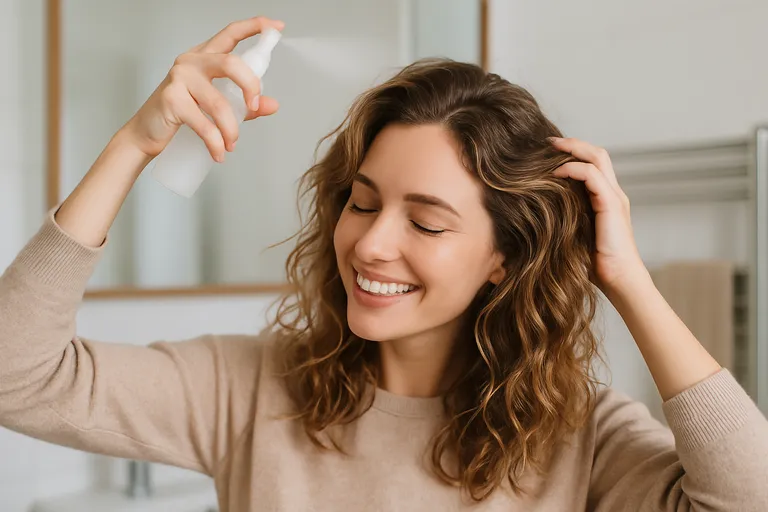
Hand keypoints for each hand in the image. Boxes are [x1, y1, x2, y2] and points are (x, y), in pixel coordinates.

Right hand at [120, 17, 283, 162]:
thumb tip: (272, 105)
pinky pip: (204, 124)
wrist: (147, 133)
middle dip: (250, 87)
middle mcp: (192, 61)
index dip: (254, 26)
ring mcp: (180, 78)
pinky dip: (215, 143)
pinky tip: (218, 153)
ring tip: (231, 144)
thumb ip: (245, 105)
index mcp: (205, 57)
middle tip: (253, 108)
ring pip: (220, 104)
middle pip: (232, 64)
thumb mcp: (218, 107)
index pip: (231, 34)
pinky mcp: (172, 99)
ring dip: (231, 130)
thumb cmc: (181, 114)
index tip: (276, 27)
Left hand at [550, 137, 647, 295]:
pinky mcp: (612, 205)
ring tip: (549, 149)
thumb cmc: (594, 265)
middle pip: (597, 153)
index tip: (546, 153)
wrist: (619, 280)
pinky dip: (573, 169)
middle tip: (547, 142)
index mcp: (605, 199)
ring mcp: (614, 197)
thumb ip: (563, 221)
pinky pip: (592, 175)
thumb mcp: (573, 236)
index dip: (572, 154)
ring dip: (572, 149)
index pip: (592, 164)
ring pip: (597, 157)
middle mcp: (613, 193)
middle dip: (572, 144)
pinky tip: (555, 173)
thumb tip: (530, 216)